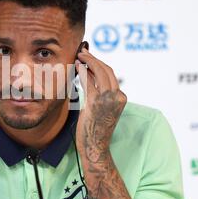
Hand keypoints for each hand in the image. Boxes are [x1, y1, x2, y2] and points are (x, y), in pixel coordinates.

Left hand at [74, 47, 126, 162]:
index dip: (99, 63)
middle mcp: (117, 96)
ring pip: (99, 72)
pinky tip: (77, 66)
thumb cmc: (94, 128)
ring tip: (79, 56)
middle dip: (93, 58)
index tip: (89, 57)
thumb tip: (88, 73)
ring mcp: (108, 99)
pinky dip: (82, 71)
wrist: (95, 146)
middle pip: (106, 70)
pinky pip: (88, 81)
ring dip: (88, 61)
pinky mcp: (95, 102)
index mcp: (120, 97)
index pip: (110, 74)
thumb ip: (95, 90)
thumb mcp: (98, 106)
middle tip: (82, 52)